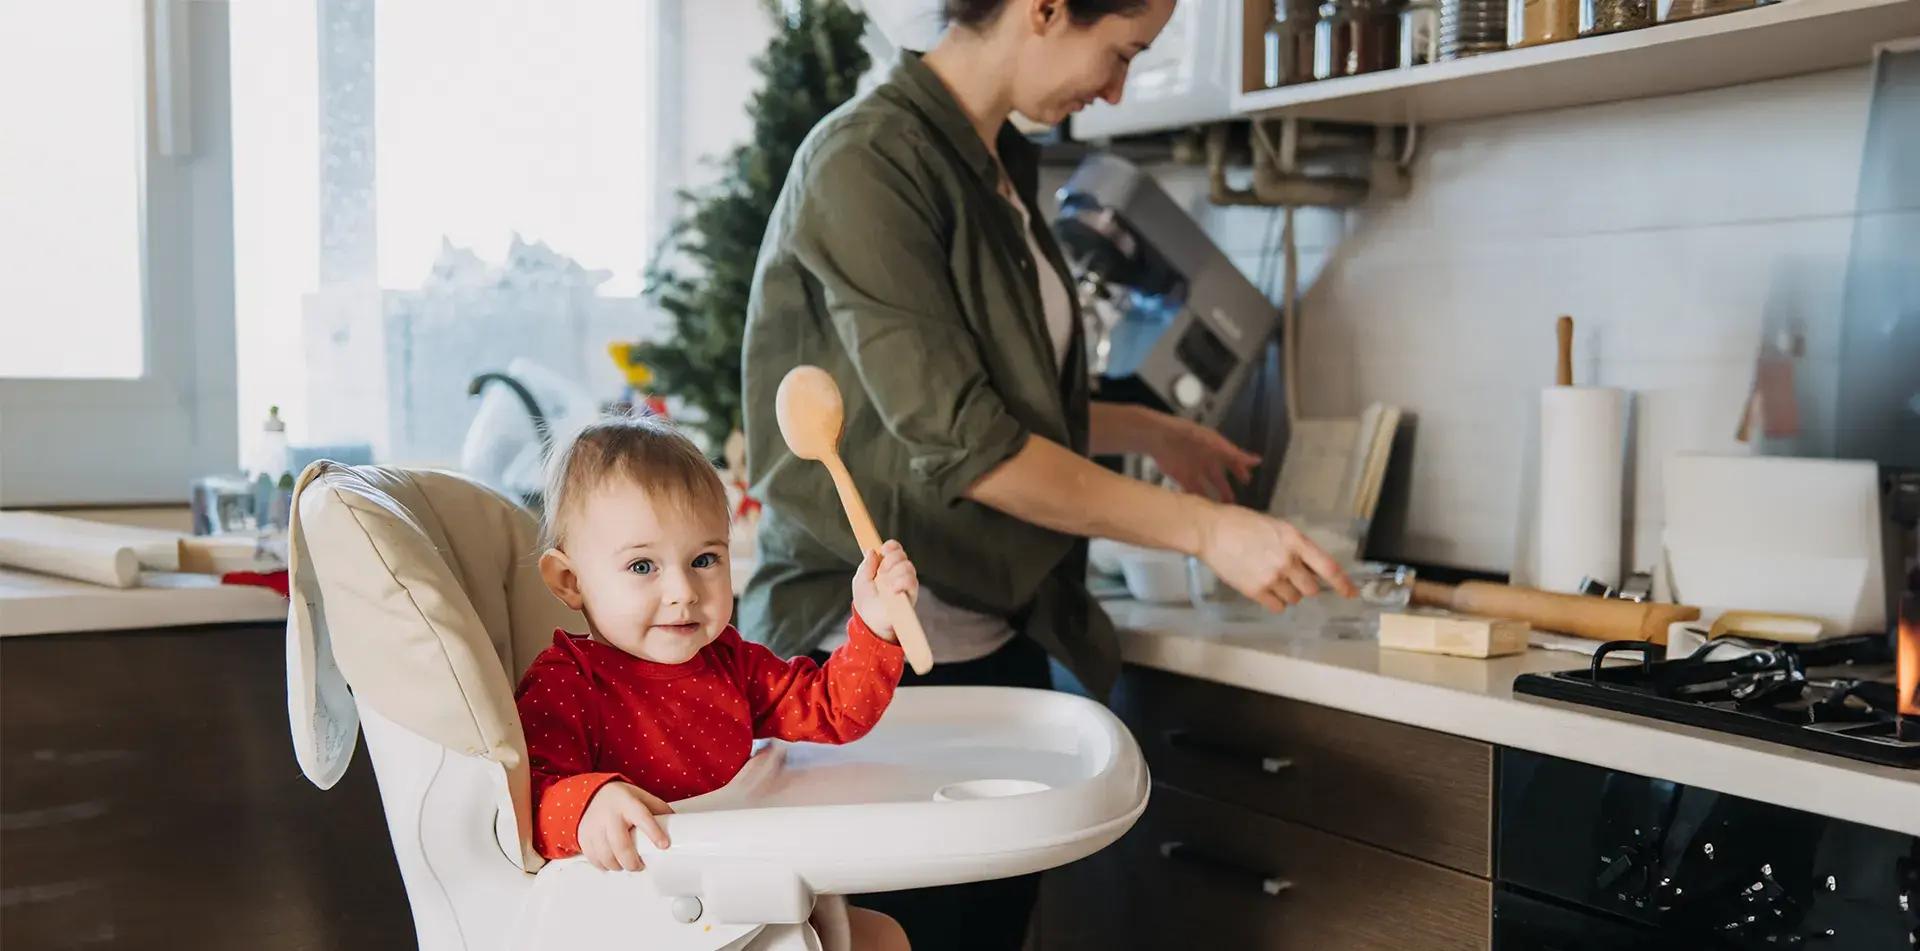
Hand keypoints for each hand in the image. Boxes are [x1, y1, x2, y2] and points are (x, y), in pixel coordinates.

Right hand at [577, 781, 672, 871]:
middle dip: (632, 862)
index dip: (654, 833)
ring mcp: (595, 827)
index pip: (643, 818)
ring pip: (606, 856)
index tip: (664, 845)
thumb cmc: (618, 798)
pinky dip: (604, 865)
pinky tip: (611, 863)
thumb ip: (658, 808)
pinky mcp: (584, 837)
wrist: (590, 794)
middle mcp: (610, 815)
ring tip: (626, 864)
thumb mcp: (640, 796)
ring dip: (618, 866)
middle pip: (621, 846)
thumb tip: (678, 821)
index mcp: (627, 804)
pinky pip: (593, 859)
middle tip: (639, 865)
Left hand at [851, 540, 918, 641]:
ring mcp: (906, 583)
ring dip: (895, 572)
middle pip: (902, 555)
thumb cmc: (866, 602)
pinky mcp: (911, 595)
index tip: (883, 551)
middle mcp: (898, 573)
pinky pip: (912, 582)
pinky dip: (902, 582)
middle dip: (890, 560)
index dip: (890, 547)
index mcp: (886, 566)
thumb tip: (872, 551)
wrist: (870, 622)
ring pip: (908, 566)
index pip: (894, 549)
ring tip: (887, 584)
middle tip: (881, 572)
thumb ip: (866, 566)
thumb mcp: (860, 581)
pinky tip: (894, 589)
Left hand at [1145, 411, 1259, 501]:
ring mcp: (1193, 470)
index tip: (1247, 481)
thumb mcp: (1216, 444)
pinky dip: (1197, 500)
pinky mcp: (1181, 477)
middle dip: (1226, 489)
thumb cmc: (1190, 437)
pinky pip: (1191, 491)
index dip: (1239, 470)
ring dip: (1213, 498)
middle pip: (1218, 478)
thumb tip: (1258, 461)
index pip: (1231, 461)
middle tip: (1234, 504)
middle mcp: (1205, 461)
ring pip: (1206, 488)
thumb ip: (1235, 455)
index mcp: (1215, 450)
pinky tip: (1203, 510)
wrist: (1161, 438)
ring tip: (1221, 510)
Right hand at [1196, 504, 1356, 611]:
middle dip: (1305, 586)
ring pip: (1294, 599)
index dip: (1343, 583)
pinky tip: (1264, 589)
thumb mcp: (1276, 527)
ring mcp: (1271, 577)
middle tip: (1291, 577)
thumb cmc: (1242, 523)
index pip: (1328, 567)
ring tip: (1272, 579)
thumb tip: (1310, 568)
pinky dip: (1275, 602)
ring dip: (1289, 593)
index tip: (1352, 593)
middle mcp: (1287, 561)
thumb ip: (1296, 546)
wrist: (1211, 530)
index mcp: (1294, 540)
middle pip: (1311, 589)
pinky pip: (1276, 607)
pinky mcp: (1255, 590)